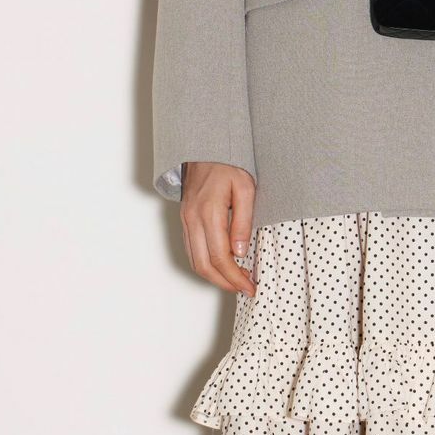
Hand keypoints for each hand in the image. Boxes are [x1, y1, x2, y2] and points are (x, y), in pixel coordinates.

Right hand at [179, 161, 257, 294]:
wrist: (206, 147)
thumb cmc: (229, 163)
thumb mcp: (246, 188)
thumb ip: (243, 221)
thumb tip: (240, 252)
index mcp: (209, 212)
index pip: (220, 257)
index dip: (235, 277)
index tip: (250, 287)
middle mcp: (192, 219)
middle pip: (203, 265)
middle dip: (224, 283)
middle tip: (245, 288)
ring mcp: (186, 220)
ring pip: (195, 260)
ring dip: (214, 276)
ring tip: (236, 280)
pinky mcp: (185, 219)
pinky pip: (192, 250)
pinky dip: (206, 264)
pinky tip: (223, 265)